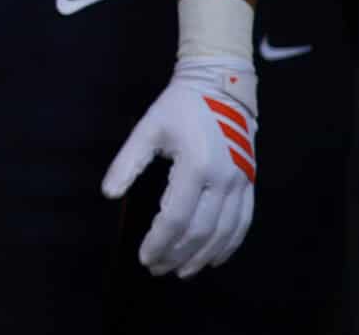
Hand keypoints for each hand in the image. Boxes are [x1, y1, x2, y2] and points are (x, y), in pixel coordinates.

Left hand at [102, 56, 256, 276]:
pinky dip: (229, 244)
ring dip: (203, 256)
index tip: (144, 257)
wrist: (221, 87)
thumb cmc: (180, 107)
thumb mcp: (147, 129)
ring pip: (224, 232)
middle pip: (200, 231)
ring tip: (183, 271)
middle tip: (157, 268)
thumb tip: (108, 194)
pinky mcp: (249, 182)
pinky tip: (215, 258)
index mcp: (195, 166)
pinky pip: (243, 222)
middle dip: (177, 254)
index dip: (159, 242)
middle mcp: (222, 179)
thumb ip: (127, 162)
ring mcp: (240, 182)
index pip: (175, 217)